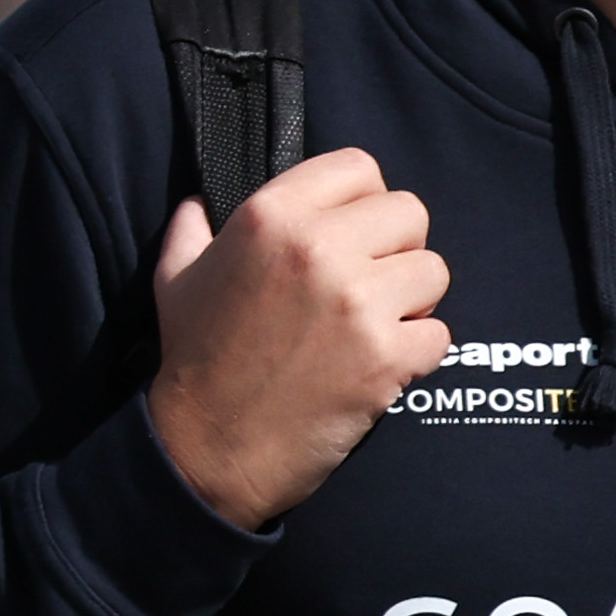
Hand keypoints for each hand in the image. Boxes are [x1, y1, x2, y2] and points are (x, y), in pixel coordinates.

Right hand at [143, 152, 451, 530]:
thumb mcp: (175, 279)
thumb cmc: (195, 360)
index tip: (352, 233)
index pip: (360, 166)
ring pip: (434, 271)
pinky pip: (439, 333)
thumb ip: (193, 229)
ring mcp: (357, 302)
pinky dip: (418, 353)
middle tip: (367, 285)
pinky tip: (380, 366)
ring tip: (374, 325)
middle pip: (410, 213)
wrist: (209, 449)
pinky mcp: (386, 356)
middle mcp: (318, 248)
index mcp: (270, 216)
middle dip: (396, 249)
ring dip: (413, 300)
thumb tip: (198, 201)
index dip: (363, 199)